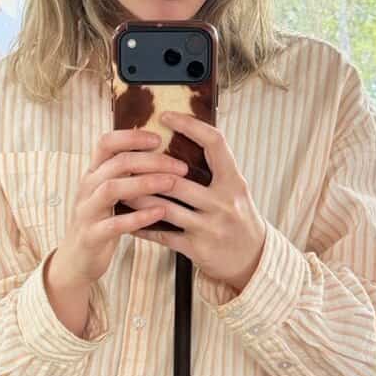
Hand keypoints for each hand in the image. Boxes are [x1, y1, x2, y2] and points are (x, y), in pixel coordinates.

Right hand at [49, 128, 189, 288]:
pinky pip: (115, 224)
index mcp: (93, 174)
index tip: (159, 139)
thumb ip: (125, 174)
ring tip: (172, 183)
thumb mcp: (109, 193)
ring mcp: (87, 212)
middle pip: (117, 163)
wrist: (76, 259)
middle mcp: (87, 188)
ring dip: (145, 183)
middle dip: (151, 160)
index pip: (107, 143)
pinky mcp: (91, 236)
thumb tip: (161, 153)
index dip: (132, 137)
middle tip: (180, 166)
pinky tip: (160, 212)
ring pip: (112, 189)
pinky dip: (138, 217)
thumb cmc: (102, 221)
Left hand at [126, 110, 266, 293]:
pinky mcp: (198, 248)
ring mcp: (210, 227)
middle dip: (147, 171)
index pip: (214, 143)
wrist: (254, 259)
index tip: (167, 116)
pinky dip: (142, 226)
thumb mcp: (236, 190)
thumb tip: (186, 137)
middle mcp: (224, 202)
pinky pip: (163, 235)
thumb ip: (216, 170)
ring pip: (164, 208)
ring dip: (138, 198)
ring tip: (121, 187)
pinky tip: (127, 218)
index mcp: (234, 181)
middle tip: (125, 159)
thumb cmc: (239, 218)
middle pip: (177, 179)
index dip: (190, 126)